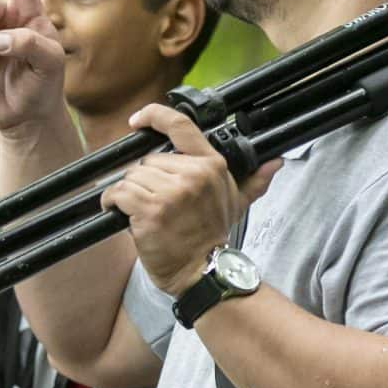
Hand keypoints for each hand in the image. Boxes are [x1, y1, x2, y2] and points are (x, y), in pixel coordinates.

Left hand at [99, 103, 279, 295]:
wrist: (202, 272)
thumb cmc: (213, 237)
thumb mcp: (237, 204)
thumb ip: (254, 181)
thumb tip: (274, 163)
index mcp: (211, 165)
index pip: (180, 126)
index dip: (154, 115)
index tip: (137, 119)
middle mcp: (193, 174)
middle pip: (148, 160)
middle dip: (145, 181)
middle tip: (156, 204)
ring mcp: (172, 192)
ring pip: (132, 177)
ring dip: (130, 195)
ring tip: (143, 213)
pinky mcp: (151, 210)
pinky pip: (120, 193)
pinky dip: (113, 203)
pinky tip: (123, 214)